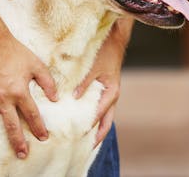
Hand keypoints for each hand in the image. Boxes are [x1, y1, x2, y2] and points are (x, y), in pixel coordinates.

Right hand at [0, 30, 57, 158]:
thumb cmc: (16, 53)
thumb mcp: (37, 65)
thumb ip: (48, 82)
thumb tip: (56, 98)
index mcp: (20, 92)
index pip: (32, 115)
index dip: (39, 128)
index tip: (43, 138)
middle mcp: (3, 98)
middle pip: (11, 125)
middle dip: (17, 142)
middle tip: (22, 154)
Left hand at [73, 17, 132, 146]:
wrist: (114, 40)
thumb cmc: (105, 53)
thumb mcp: (94, 68)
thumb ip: (84, 83)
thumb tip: (73, 97)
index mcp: (111, 93)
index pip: (99, 115)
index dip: (89, 126)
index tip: (78, 136)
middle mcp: (112, 96)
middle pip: (106, 122)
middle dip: (97, 135)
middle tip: (86, 148)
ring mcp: (109, 93)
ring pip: (105, 116)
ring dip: (96, 127)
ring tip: (84, 138)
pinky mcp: (105, 89)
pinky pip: (101, 107)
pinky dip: (95, 115)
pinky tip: (83, 118)